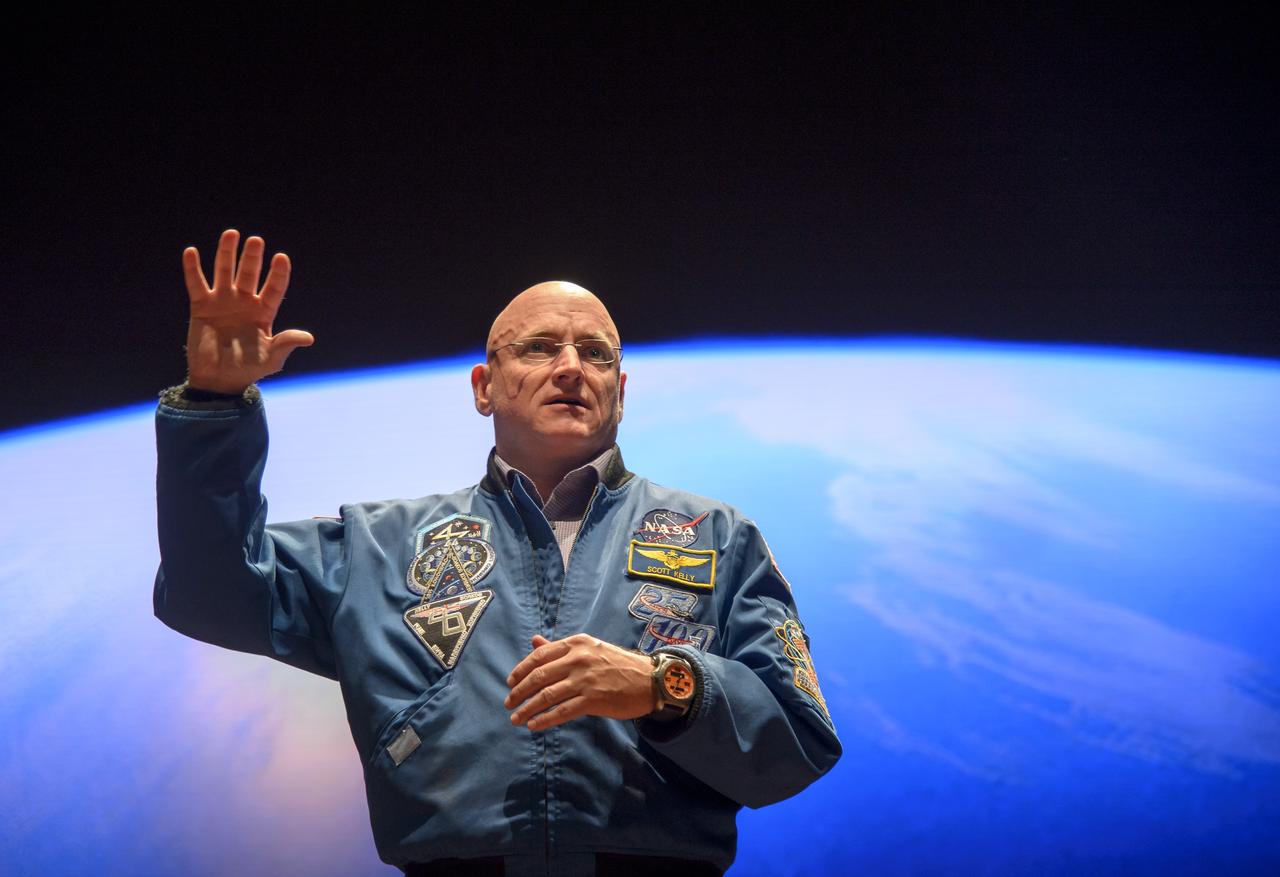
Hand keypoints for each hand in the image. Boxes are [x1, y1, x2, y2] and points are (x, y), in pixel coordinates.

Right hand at [183, 229, 313, 393]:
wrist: (219, 380)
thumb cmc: (248, 370)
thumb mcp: (271, 358)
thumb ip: (286, 343)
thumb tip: (308, 338)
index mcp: (264, 312)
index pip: (274, 288)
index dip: (278, 273)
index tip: (282, 257)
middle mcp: (244, 302)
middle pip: (249, 274)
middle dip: (252, 257)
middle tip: (256, 240)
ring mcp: (222, 302)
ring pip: (225, 272)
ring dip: (227, 253)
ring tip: (231, 234)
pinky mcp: (201, 306)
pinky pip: (196, 284)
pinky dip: (193, 268)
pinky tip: (191, 252)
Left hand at [505, 634, 654, 731]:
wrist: (649, 680)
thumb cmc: (617, 665)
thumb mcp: (589, 649)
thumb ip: (559, 648)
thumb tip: (533, 641)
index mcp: (576, 643)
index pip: (539, 655)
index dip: (521, 670)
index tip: (510, 682)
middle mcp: (579, 658)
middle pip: (539, 676)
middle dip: (519, 691)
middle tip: (508, 703)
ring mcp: (586, 679)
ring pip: (547, 695)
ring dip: (527, 708)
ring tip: (515, 718)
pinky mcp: (593, 699)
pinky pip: (561, 711)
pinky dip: (544, 719)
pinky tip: (533, 725)